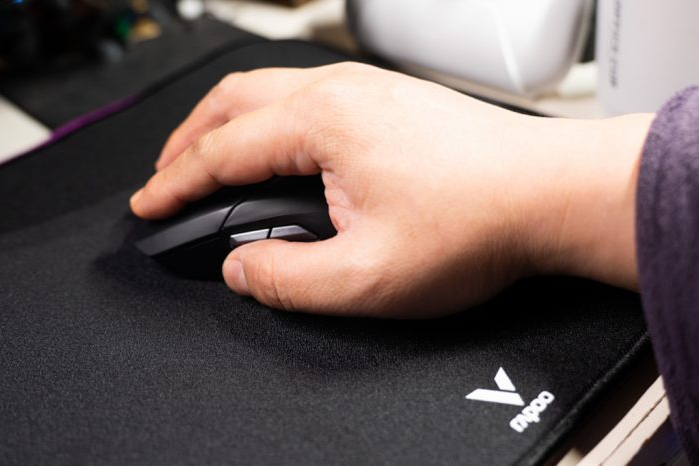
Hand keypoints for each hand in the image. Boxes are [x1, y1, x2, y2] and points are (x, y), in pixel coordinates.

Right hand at [130, 63, 652, 316]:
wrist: (551, 194)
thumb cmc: (479, 224)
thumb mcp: (366, 277)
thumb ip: (286, 279)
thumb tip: (240, 268)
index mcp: (322, 122)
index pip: (222, 152)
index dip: (176, 184)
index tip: (151, 205)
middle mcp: (341, 91)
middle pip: (233, 103)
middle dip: (188, 141)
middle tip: (168, 178)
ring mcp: (368, 90)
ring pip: (269, 92)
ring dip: (229, 126)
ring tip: (211, 162)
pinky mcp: (389, 100)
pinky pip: (306, 97)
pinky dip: (271, 121)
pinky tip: (278, 150)